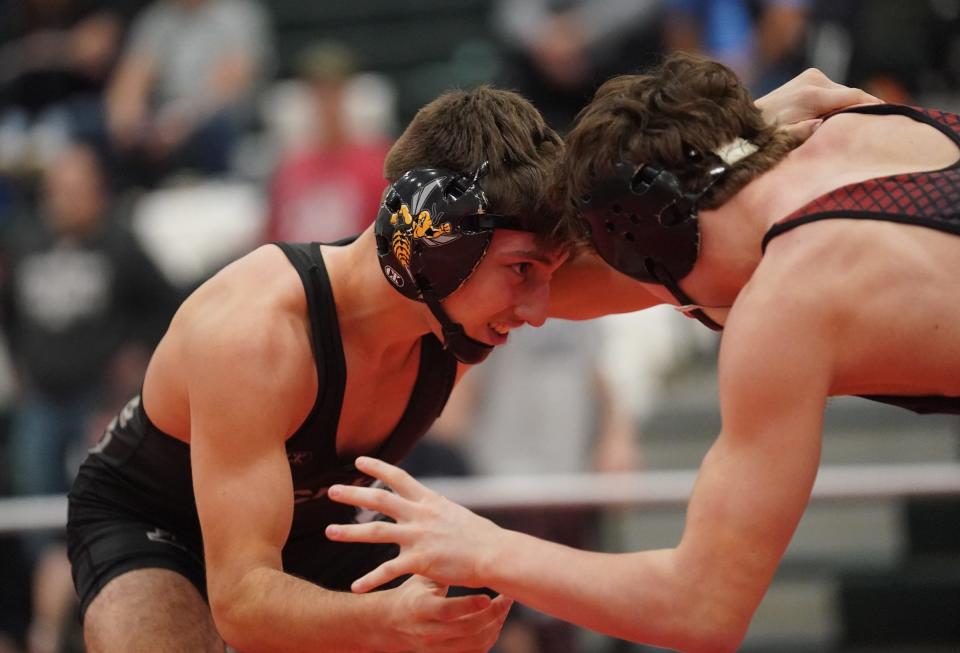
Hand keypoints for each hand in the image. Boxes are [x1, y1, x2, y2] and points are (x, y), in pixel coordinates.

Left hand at [325, 457, 501, 591]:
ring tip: (329, 532)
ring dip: (350, 532)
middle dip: (353, 494)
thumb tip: (430, 508)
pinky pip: (389, 571)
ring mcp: (418, 537)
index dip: (377, 467)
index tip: (359, 461)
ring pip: (376, 532)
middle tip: (332, 490)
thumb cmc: (481, 537)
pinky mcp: (420, 561)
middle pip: (380, 499)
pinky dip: (371, 580)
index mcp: (429, 501)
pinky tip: (355, 588)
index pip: (399, 477)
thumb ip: (437, 511)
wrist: (494, 554)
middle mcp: (420, 515)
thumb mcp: (455, 514)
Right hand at [379, 575, 511, 652]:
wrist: (390, 623)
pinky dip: (489, 638)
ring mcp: (438, 647)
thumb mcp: (421, 579)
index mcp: (421, 608)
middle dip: (493, 615)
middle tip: (506, 598)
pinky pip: (475, 652)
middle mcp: (429, 631)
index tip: (489, 596)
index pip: (447, 610)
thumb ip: (440, 569)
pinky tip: (495, 621)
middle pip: (468, 629)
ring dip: (495, 626)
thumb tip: (468, 550)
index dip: (469, 605)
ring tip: (503, 608)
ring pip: (476, 644)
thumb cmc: (411, 593)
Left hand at [755, 67, 881, 140]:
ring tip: (862, 123)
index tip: (891, 115)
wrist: (748, 120)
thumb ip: (808, 132)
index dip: (873, 106)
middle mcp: (813, 80)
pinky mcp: (809, 77)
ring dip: (849, 106)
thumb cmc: (767, 137)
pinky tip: (845, 115)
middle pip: (850, 95)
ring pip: (843, 92)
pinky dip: (840, 102)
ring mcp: (811, 76)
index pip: (853, 97)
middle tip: (879, 125)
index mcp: (812, 95)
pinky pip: (834, 90)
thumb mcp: (788, 139)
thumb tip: (825, 125)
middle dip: (863, 109)